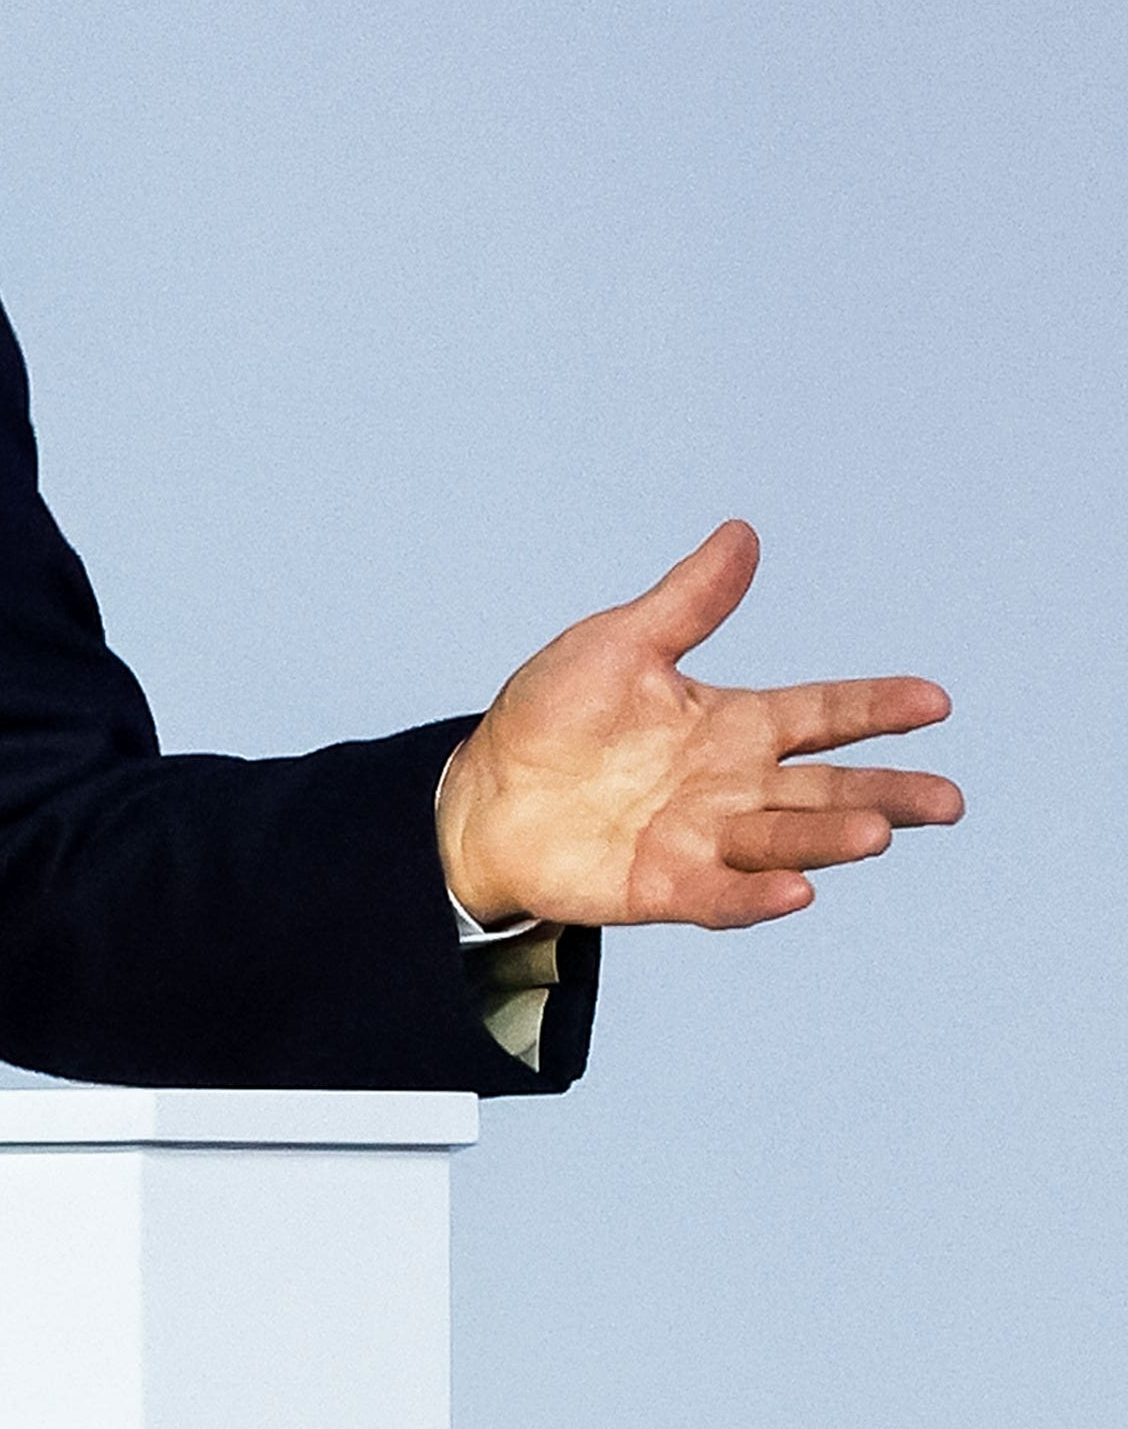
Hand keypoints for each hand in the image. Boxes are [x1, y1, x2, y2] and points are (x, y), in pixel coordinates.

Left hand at [436, 521, 961, 929]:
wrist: (481, 792)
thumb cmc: (552, 717)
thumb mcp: (619, 644)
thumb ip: (688, 602)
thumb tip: (742, 532)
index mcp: (731, 724)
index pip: (820, 715)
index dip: (876, 707)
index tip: (935, 700)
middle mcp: (732, 786)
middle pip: (824, 789)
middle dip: (885, 793)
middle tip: (946, 800)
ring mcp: (702, 840)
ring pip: (783, 840)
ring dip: (830, 838)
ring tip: (877, 831)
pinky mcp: (662, 886)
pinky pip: (719, 895)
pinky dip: (756, 896)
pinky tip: (797, 891)